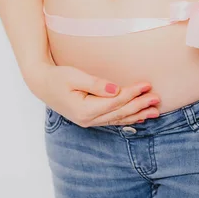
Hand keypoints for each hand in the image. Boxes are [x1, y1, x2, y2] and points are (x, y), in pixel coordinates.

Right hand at [25, 62, 160, 126]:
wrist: (42, 84)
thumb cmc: (57, 77)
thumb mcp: (74, 76)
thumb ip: (95, 84)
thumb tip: (116, 90)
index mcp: (84, 110)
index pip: (114, 102)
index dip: (132, 93)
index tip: (146, 85)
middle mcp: (88, 120)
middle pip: (119, 113)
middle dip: (139, 105)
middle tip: (156, 99)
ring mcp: (89, 121)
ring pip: (118, 119)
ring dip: (138, 114)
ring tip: (155, 111)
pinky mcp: (90, 119)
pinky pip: (112, 120)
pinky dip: (127, 119)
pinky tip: (140, 117)